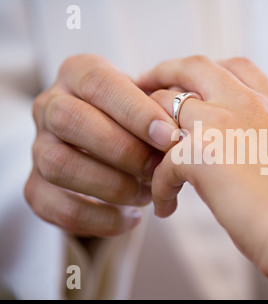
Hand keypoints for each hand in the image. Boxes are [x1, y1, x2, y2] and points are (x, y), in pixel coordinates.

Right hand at [24, 54, 178, 236]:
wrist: (110, 147)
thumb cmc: (136, 120)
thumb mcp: (150, 103)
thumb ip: (163, 109)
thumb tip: (186, 132)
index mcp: (78, 74)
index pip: (99, 83)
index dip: (135, 111)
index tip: (169, 136)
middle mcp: (50, 106)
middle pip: (70, 119)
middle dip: (122, 149)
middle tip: (158, 168)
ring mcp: (38, 147)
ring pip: (59, 164)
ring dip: (111, 185)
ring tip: (147, 194)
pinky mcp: (36, 186)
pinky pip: (57, 207)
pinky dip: (99, 219)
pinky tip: (132, 218)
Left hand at [139, 56, 267, 298]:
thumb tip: (259, 155)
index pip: (236, 69)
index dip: (208, 73)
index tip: (190, 86)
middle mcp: (250, 106)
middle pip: (195, 68)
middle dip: (165, 73)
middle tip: (145, 88)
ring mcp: (226, 126)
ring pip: (166, 107)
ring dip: (150, 131)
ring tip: (147, 157)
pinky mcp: (204, 157)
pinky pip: (164, 164)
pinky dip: (159, 187)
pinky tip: (166, 207)